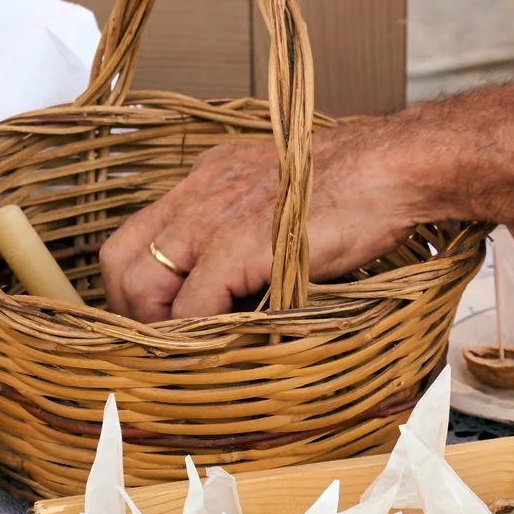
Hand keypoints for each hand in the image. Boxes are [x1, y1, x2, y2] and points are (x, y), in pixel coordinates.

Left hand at [100, 130, 418, 321]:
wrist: (391, 168)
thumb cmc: (357, 186)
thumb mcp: (283, 197)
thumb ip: (250, 228)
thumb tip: (239, 282)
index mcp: (210, 176)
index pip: (140, 231)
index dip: (139, 280)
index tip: (158, 311)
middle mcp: (200, 191)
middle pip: (121, 257)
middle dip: (132, 307)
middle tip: (162, 337)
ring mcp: (215, 217)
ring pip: (144, 282)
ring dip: (158, 324)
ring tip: (187, 345)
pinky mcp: (238, 245)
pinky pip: (193, 303)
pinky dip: (197, 331)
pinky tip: (220, 340)